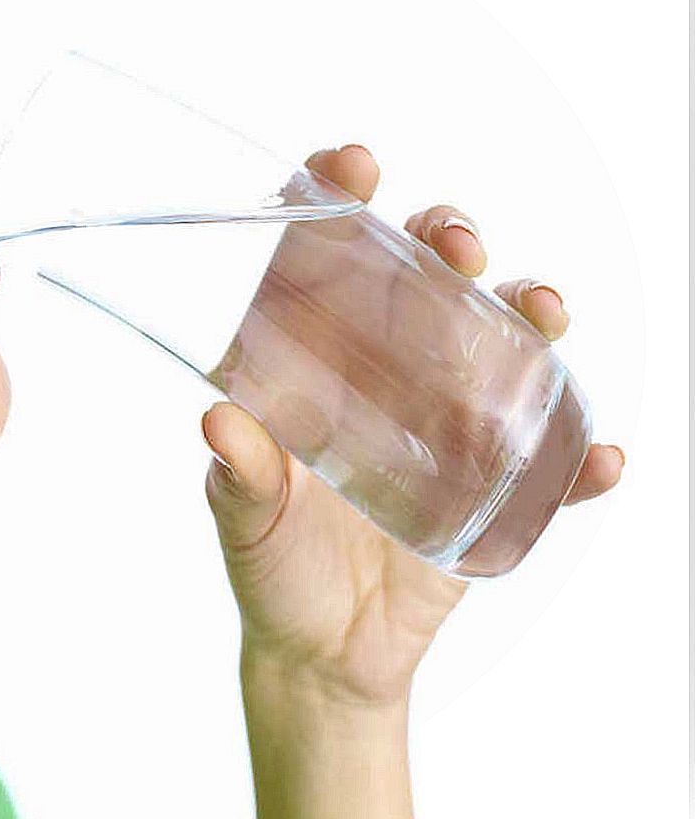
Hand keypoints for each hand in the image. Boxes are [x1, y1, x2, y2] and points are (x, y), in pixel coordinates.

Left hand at [200, 144, 624, 707]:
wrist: (324, 653)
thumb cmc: (271, 566)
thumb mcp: (242, 519)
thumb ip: (236, 473)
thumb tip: (218, 419)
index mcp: (319, 362)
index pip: (330, 260)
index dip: (341, 201)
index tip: (351, 164)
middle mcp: (392, 374)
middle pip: (431, 279)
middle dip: (447, 239)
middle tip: (450, 241)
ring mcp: (454, 425)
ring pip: (508, 344)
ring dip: (532, 315)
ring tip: (541, 309)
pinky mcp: (498, 490)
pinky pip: (557, 466)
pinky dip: (584, 460)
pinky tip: (601, 457)